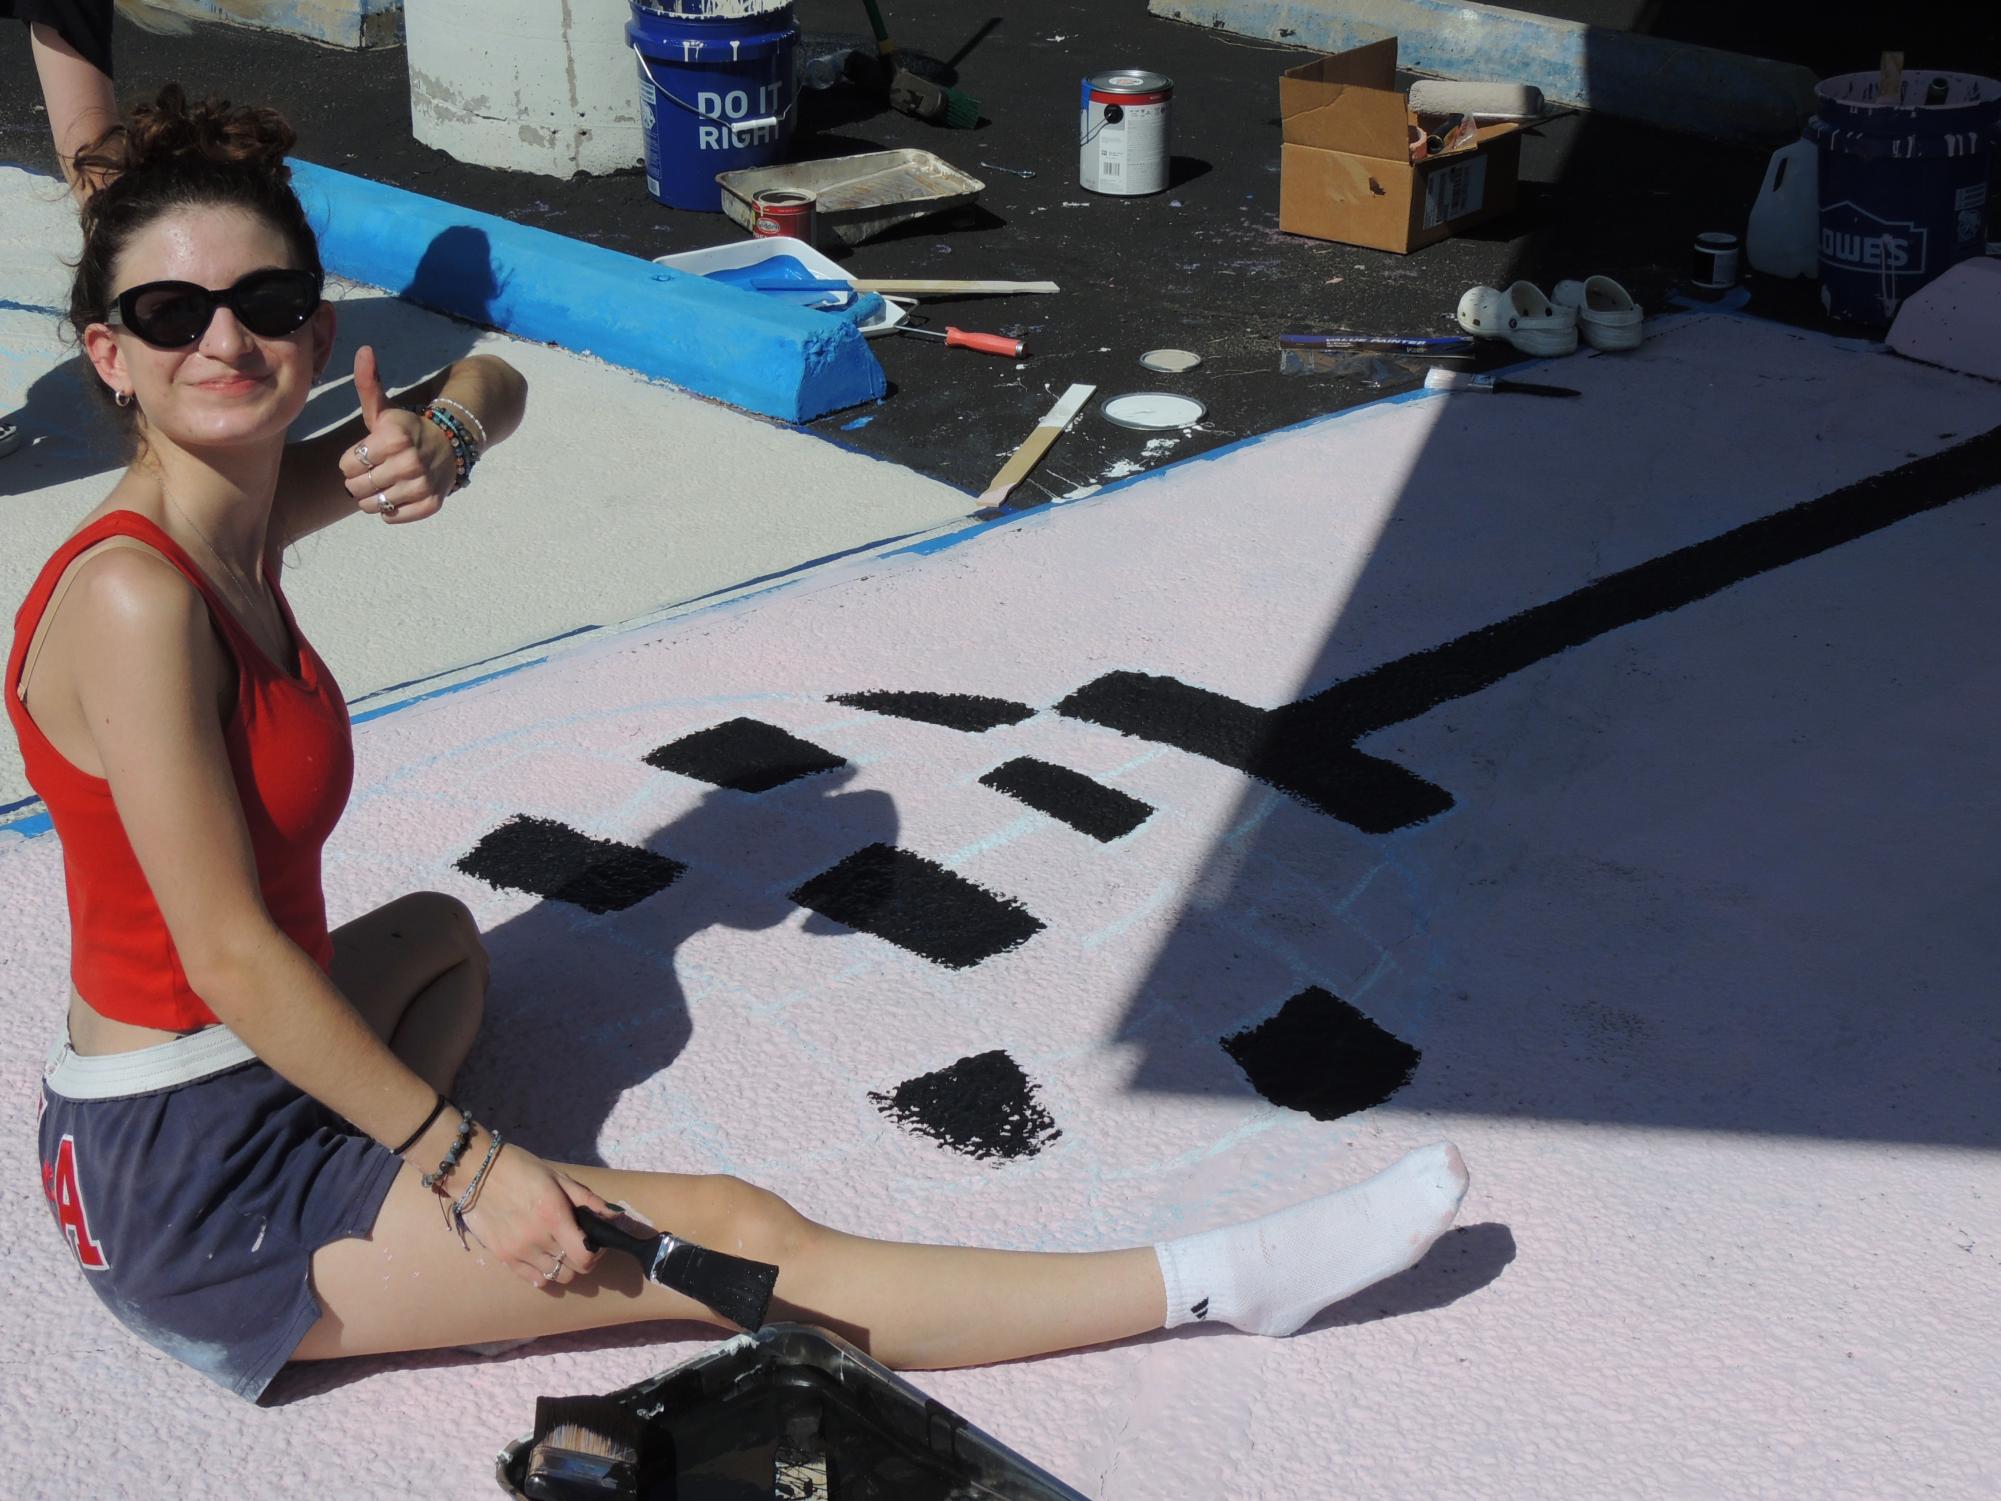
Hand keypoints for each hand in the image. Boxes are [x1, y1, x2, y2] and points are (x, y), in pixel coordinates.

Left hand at [335, 346, 457, 523]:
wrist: (452, 443)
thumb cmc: (408, 427)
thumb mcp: (386, 408)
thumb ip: (368, 382)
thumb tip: (363, 349)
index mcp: (393, 438)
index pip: (347, 465)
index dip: (352, 460)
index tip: (368, 454)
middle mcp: (409, 463)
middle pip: (356, 487)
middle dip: (359, 481)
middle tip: (374, 471)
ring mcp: (421, 486)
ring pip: (371, 505)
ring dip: (372, 497)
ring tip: (385, 483)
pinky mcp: (430, 505)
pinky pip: (392, 517)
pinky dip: (390, 510)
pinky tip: (399, 494)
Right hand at [455, 1138, 612, 1288]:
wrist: (478, 1173)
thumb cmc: (522, 1170)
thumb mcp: (559, 1178)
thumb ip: (588, 1200)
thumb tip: (615, 1216)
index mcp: (554, 1217)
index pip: (585, 1257)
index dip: (596, 1253)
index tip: (594, 1242)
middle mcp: (537, 1240)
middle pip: (573, 1271)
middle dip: (582, 1259)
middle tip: (578, 1243)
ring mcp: (518, 1252)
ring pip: (554, 1277)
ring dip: (563, 1266)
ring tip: (559, 1249)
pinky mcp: (503, 1258)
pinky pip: (533, 1279)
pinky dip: (543, 1273)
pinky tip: (542, 1257)